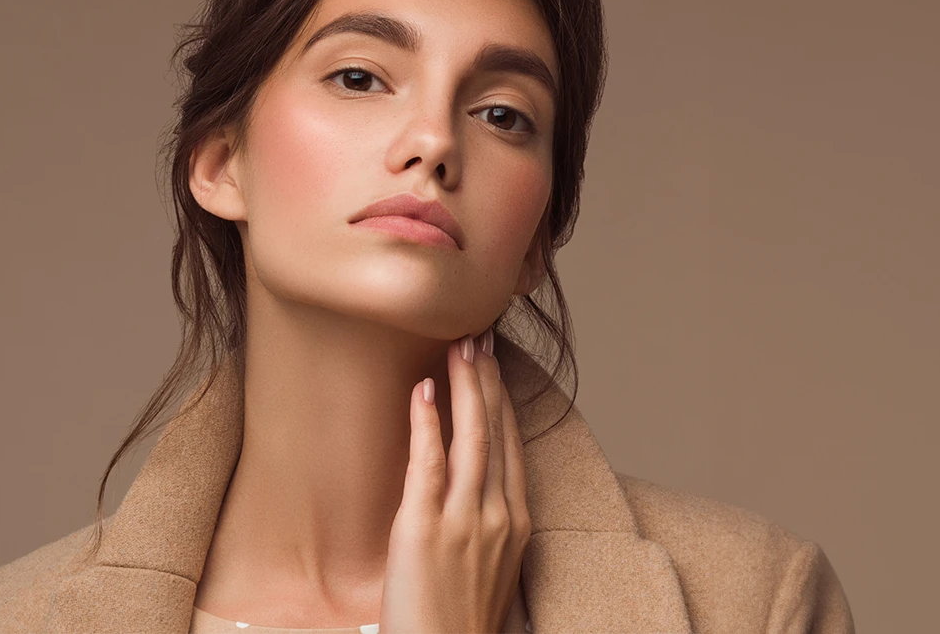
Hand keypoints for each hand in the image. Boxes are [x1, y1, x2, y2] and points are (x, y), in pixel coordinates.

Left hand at [379, 327, 531, 633]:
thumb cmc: (462, 622)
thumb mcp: (490, 568)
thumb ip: (486, 527)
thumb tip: (474, 496)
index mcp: (517, 523)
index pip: (511, 445)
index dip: (502, 400)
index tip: (493, 365)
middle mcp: (498, 515)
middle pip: (496, 431)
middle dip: (487, 380)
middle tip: (477, 336)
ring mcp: (464, 521)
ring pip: (471, 438)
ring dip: (464, 386)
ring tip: (458, 347)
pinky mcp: (425, 529)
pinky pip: (428, 463)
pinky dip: (427, 422)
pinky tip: (422, 390)